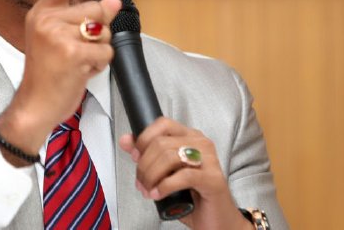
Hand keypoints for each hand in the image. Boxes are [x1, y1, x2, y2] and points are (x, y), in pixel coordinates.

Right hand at [0, 0, 121, 162]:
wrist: (34, 105)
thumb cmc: (49, 73)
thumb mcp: (62, 41)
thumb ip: (86, 19)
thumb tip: (114, 0)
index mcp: (43, 13)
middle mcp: (47, 19)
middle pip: (97, 10)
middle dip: (98, 33)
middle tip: (77, 52)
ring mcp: (57, 35)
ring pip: (104, 32)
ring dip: (99, 51)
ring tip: (78, 63)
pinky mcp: (71, 53)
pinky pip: (105, 51)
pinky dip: (100, 65)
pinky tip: (80, 72)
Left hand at [119, 117, 251, 229]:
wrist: (217, 220)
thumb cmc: (192, 196)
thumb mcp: (165, 173)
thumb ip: (146, 154)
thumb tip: (126, 140)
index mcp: (190, 137)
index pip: (162, 124)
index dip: (144, 139)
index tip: (135, 156)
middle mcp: (201, 143)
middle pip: (161, 143)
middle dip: (144, 165)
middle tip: (141, 182)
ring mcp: (209, 160)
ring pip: (169, 157)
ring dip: (151, 176)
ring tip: (148, 190)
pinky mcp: (213, 179)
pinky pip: (183, 176)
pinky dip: (165, 185)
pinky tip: (158, 194)